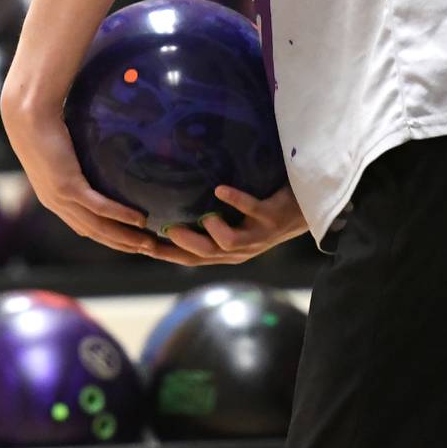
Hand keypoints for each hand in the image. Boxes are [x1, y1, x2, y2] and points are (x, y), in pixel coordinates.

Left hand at [1, 100, 155, 257]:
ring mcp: (60, 198)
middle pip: (95, 233)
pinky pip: (98, 207)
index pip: (87, 227)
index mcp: (54, 198)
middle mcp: (56, 204)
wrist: (27, 115)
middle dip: (122, 244)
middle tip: (150, 248)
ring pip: (98, 227)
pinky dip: (120, 215)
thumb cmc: (44, 124)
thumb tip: (105, 152)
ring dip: (125, 238)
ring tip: (148, 241)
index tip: (134, 241)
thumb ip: (80, 159)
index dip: (110, 237)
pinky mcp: (67, 186)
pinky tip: (139, 219)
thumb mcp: (63, 149)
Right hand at [157, 184, 309, 266]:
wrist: (306, 209)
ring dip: (210, 231)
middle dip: (182, 246)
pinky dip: (236, 200)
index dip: (165, 255)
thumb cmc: (262, 211)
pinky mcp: (271, 219)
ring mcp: (256, 236)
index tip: (140, 245)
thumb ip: (205, 216)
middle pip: (205, 255)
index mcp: (226, 252)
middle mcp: (239, 249)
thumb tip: (171, 200)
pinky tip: (220, 189)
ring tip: (197, 216)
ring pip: (228, 243)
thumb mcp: (232, 220)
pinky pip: (252, 211)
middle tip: (159, 232)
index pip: (189, 258)